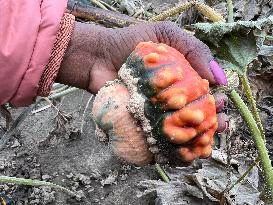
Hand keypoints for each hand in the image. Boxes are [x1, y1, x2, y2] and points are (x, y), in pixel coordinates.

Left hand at [58, 21, 228, 162]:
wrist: (99, 57)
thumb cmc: (131, 43)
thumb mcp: (167, 35)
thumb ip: (195, 50)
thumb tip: (219, 78)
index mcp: (182, 77)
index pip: (207, 92)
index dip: (218, 100)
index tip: (222, 103)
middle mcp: (172, 96)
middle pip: (199, 113)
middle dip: (214, 121)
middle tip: (220, 124)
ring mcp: (158, 112)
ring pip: (184, 129)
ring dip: (199, 137)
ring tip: (207, 139)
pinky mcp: (143, 123)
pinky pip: (161, 139)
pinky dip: (175, 148)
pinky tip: (185, 152)